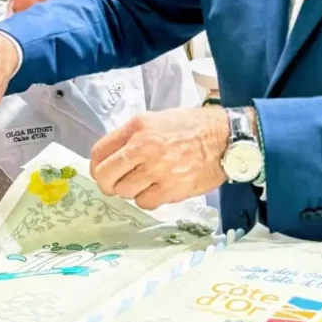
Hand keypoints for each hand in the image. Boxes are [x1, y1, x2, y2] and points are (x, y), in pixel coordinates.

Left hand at [90, 107, 228, 209]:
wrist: (225, 138)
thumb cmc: (192, 127)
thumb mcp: (156, 119)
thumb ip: (132, 136)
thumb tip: (111, 157)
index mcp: (137, 127)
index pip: (99, 152)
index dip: (96, 166)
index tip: (102, 171)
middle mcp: (144, 147)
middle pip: (106, 176)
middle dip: (108, 183)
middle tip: (117, 184)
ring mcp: (157, 169)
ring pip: (124, 192)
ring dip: (131, 190)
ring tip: (145, 182)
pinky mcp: (171, 188)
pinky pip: (145, 202)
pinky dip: (148, 198)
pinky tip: (159, 188)